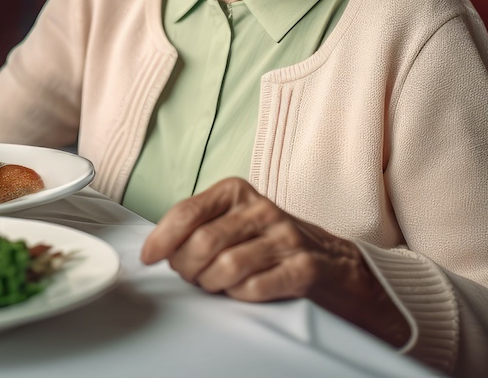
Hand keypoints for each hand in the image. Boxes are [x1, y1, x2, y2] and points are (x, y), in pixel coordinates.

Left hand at [140, 177, 410, 347]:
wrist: (338, 266)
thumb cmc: (274, 245)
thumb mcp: (236, 223)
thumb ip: (200, 225)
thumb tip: (157, 245)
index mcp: (238, 192)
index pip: (187, 212)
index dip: (162, 239)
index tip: (149, 257)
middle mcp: (262, 209)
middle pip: (202, 243)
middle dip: (187, 268)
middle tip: (193, 277)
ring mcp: (286, 238)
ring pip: (226, 266)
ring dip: (213, 285)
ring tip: (217, 286)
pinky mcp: (304, 268)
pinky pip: (256, 287)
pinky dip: (241, 295)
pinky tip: (244, 292)